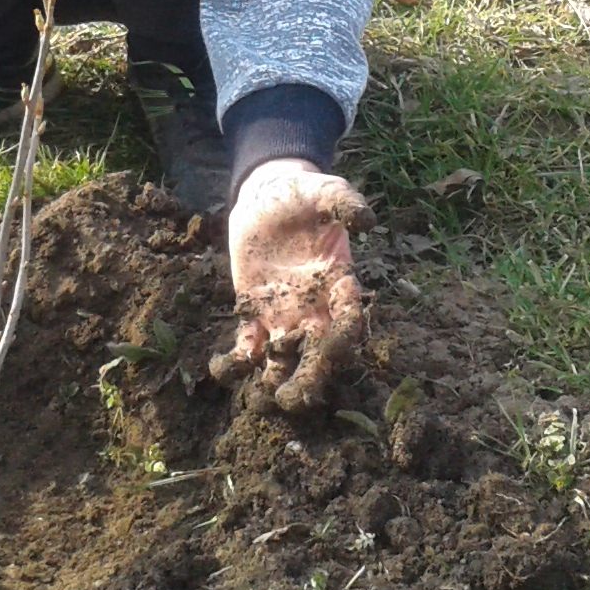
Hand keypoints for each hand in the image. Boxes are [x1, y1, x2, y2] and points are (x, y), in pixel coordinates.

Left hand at [209, 159, 373, 412]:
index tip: (336, 347)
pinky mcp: (253, 313)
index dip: (345, 336)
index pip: (348, 318)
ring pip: (285, 358)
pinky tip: (222, 369)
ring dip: (277, 379)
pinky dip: (237, 362)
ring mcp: (283, 315)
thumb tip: (367, 219)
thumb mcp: (327, 190)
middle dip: (311, 377)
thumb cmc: (305, 195)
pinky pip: (248, 346)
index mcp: (339, 284)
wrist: (269, 197)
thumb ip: (346, 203)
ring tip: (267, 397)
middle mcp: (314, 308)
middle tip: (297, 399)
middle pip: (318, 352)